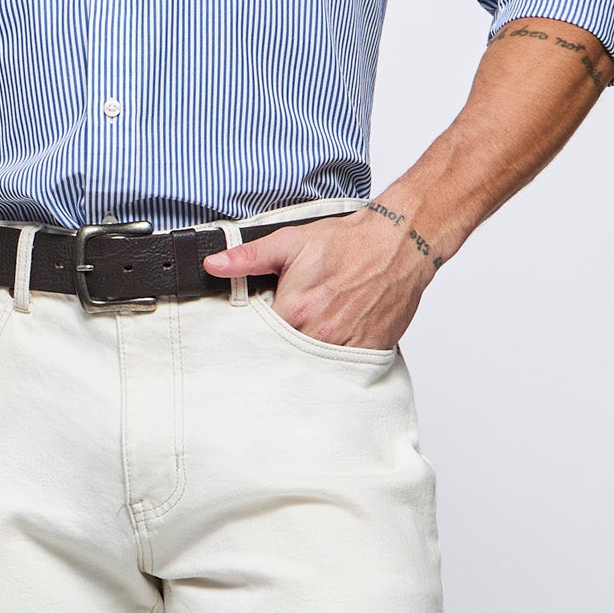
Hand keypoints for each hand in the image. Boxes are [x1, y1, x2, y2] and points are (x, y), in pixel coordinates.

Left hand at [201, 203, 438, 347]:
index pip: (259, 341)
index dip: (255, 337)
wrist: (399, 243)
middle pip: (285, 357)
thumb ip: (248, 258)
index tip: (256, 333)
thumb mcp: (291, 242)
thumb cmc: (348, 243)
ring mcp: (346, 347)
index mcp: (295, 311)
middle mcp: (319, 335)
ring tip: (310, 338)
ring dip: (306, 359)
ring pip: (313, 367)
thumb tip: (213, 265)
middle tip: (284, 336)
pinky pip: (343, 370)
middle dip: (278, 351)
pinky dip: (334, 363)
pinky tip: (332, 345)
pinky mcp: (369, 353)